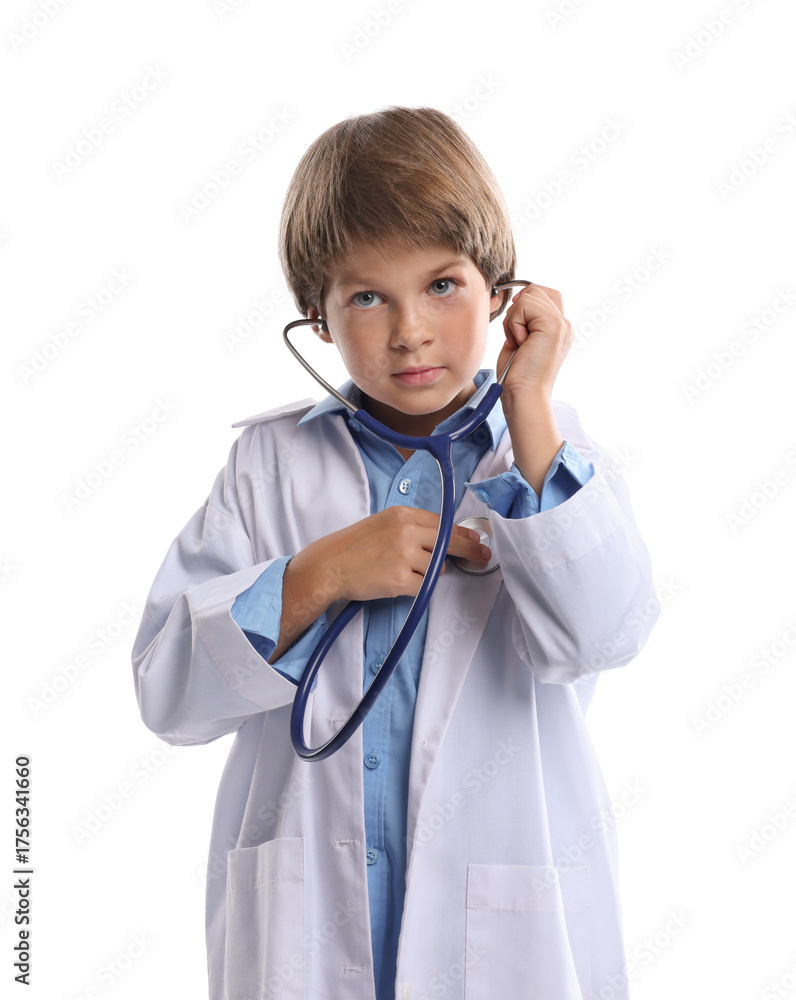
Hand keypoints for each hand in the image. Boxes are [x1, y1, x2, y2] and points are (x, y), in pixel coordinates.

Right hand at [301, 507, 491, 603]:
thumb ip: (411, 526)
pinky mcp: (401, 580)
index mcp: (402, 514)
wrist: (329, 567)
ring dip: (428, 573)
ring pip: (437, 568)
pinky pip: (424, 586)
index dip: (463, 533)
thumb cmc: (353, 547)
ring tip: (404, 571)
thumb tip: (443, 536)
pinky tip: (398, 583)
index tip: (476, 539)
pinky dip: (416, 587)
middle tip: (483, 556)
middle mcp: (406, 532)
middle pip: (450, 543)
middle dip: (470, 550)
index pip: (443, 523)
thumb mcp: (382, 523)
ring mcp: (404, 556)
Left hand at [495, 284, 572, 405]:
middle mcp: (564, 325)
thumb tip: (516, 299)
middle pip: (535, 290)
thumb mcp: (520, 341)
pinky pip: (524, 305)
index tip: (515, 323)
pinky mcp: (553, 325)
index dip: (525, 300)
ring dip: (513, 320)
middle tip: (515, 337)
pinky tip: (519, 344)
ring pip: (528, 296)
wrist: (524, 396)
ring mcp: (561, 324)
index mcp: (558, 329)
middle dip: (516, 310)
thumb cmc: (517, 376)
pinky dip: (513, 324)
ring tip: (518, 343)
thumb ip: (524, 320)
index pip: (546, 294)